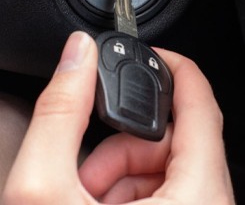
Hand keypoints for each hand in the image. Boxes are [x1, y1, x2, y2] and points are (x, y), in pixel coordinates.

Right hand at [2, 31, 234, 203]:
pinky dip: (130, 196)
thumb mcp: (41, 188)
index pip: (204, 109)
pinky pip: (171, 196)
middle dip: (123, 144)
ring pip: (172, 170)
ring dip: (121, 173)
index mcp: (195, 200)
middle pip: (179, 142)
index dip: (175, 67)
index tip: (152, 54)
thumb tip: (77, 55)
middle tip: (84, 167)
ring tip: (83, 195)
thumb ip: (59, 112)